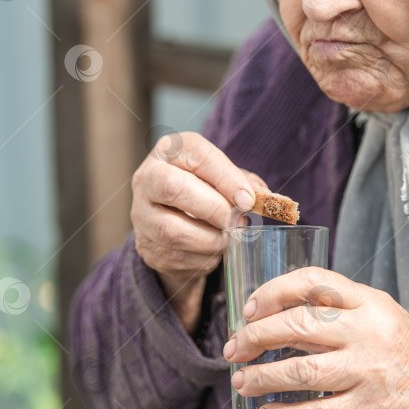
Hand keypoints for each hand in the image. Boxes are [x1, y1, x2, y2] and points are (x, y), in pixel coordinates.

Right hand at [130, 131, 267, 333]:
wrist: (176, 219)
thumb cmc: (206, 190)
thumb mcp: (227, 178)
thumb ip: (246, 184)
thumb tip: (267, 199)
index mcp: (171, 150)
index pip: (198, 156)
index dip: (226, 178)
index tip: (248, 200)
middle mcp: (148, 177)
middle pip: (174, 188)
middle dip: (215, 209)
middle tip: (239, 222)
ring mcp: (141, 213)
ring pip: (173, 229)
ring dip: (210, 240)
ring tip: (228, 239)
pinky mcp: (143, 244)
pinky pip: (175, 256)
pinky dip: (202, 258)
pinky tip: (212, 251)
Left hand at [222, 267, 408, 408]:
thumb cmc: (396, 341)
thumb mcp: (373, 309)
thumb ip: (332, 305)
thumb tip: (271, 312)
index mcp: (365, 301)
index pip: (312, 282)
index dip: (274, 291)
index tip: (250, 309)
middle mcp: (365, 332)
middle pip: (299, 326)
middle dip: (256, 337)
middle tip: (234, 348)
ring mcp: (366, 370)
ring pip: (302, 372)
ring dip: (262, 378)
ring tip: (241, 381)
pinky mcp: (366, 407)